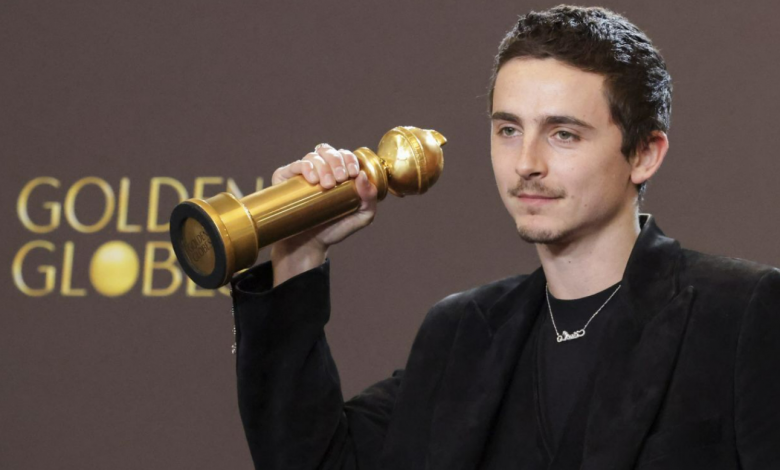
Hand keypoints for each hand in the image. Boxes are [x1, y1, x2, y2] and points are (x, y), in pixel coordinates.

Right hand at [269, 143, 377, 286]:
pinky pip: (295, 165)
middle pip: (329, 152)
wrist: (308, 245)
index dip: (349, 159)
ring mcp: (302, 173)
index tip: (353, 174)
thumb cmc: (334, 229)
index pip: (344, 155)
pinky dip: (305, 167)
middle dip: (337, 162)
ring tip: (326, 184)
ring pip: (313, 157)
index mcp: (337, 172)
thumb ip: (369, 200)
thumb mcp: (360, 217)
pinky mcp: (285, 178)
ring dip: (323, 166)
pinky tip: (312, 179)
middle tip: (340, 179)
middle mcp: (319, 169)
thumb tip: (363, 176)